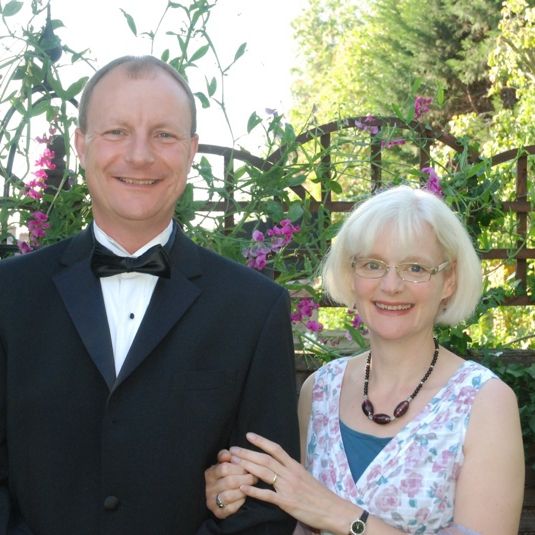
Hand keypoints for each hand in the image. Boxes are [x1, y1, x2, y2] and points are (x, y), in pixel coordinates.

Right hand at [205, 449, 257, 518]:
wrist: (219, 495)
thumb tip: (228, 452)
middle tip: (254, 477)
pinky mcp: (218, 513)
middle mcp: (208, 488)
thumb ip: (225, 456)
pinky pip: (231, 508)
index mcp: (209, 474)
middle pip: (229, 481)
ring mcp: (212, 501)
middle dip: (245, 479)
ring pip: (229, 495)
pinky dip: (240, 502)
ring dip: (243, 490)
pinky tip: (245, 496)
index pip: (224, 468)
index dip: (239, 467)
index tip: (248, 467)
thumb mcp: (223, 463)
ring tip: (251, 486)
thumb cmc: (224, 476)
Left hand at [230, 432, 358, 532]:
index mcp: (295, 466)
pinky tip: (243, 487)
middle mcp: (290, 473)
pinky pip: (268, 495)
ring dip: (247, 466)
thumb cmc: (319, 494)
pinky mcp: (287, 502)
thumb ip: (291, 470)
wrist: (333, 509)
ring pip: (265, 472)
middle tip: (233, 449)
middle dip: (247, 453)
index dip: (261, 441)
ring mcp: (288, 487)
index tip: (248, 435)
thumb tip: (278, 465)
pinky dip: (254, 491)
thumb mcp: (305, 477)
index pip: (276, 449)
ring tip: (234, 463)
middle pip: (266, 459)